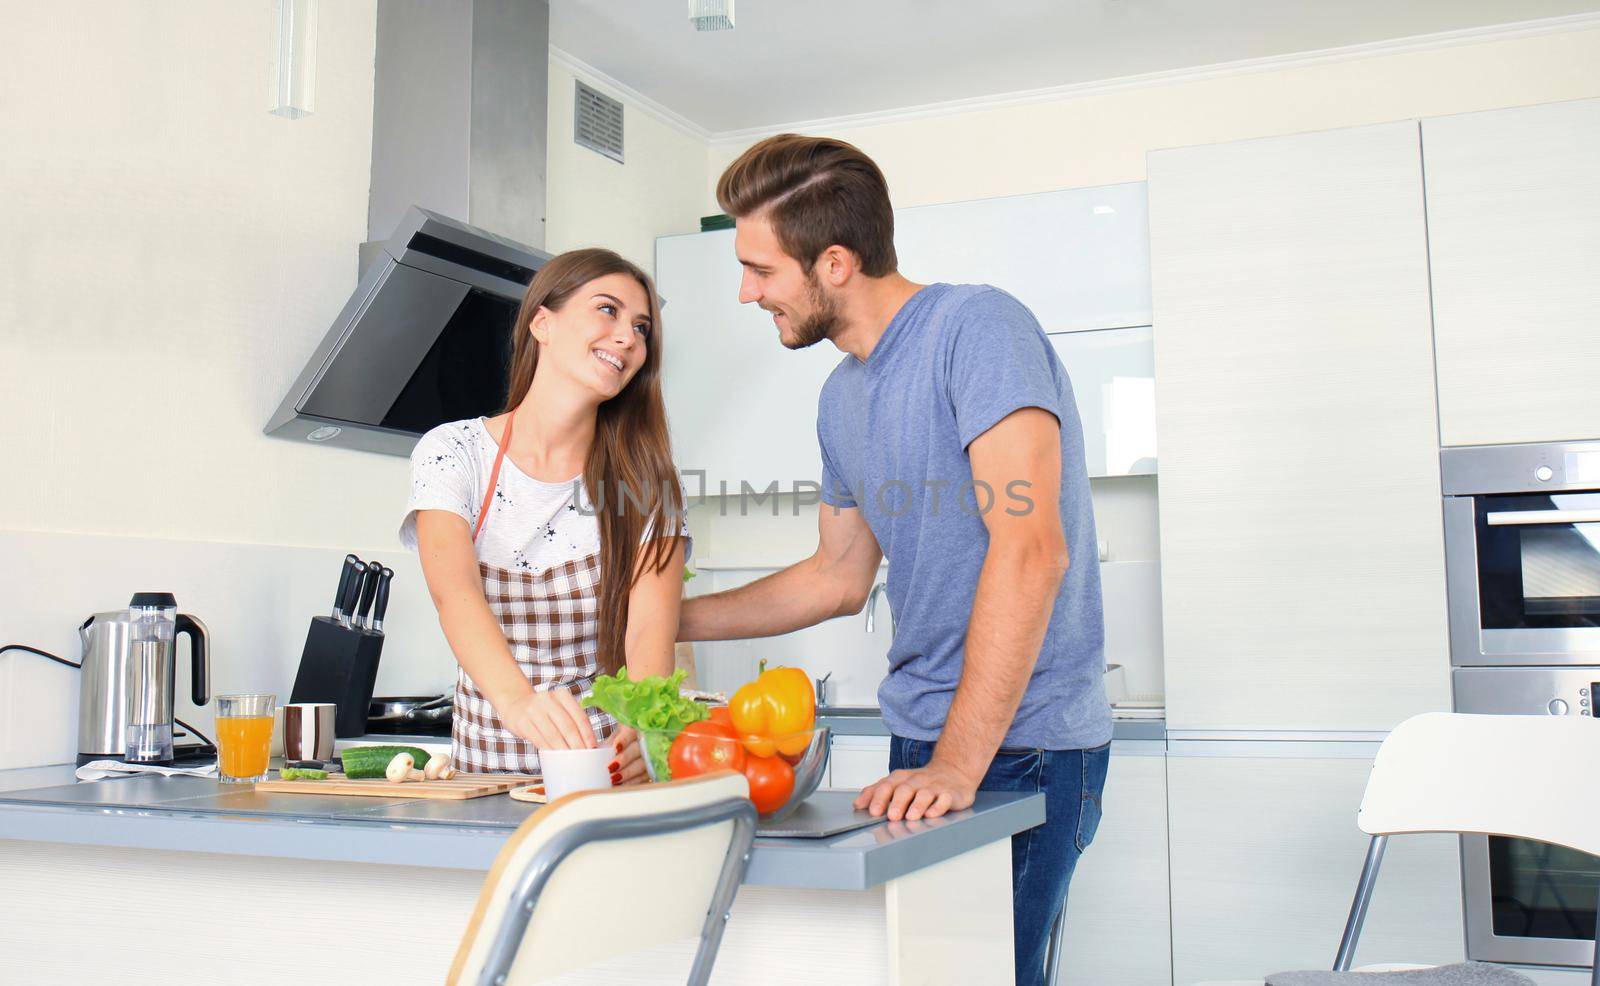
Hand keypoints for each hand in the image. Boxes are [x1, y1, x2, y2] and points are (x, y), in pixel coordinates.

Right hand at [499, 689, 596, 749]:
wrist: (515, 704)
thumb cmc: (543, 711)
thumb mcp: (558, 708)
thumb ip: (571, 720)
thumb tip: (589, 743)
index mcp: (562, 695)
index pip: (579, 716)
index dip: (588, 734)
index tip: (593, 747)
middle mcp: (548, 699)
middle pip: (568, 726)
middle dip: (577, 744)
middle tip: (583, 757)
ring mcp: (533, 709)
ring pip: (553, 734)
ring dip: (564, 749)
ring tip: (571, 760)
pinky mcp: (522, 721)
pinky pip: (538, 739)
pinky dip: (548, 749)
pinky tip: (554, 756)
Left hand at [607, 726, 648, 785]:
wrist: (639, 744)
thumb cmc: (623, 740)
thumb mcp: (616, 737)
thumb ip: (606, 744)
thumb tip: (590, 754)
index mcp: (634, 728)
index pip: (631, 733)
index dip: (624, 740)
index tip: (615, 748)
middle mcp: (646, 741)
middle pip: (637, 750)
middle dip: (624, 759)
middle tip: (610, 768)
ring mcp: (651, 756)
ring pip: (642, 765)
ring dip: (627, 773)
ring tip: (613, 780)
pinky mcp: (651, 769)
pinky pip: (643, 778)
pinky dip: (632, 783)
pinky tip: (620, 786)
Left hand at [854, 758, 979, 820]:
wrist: (953, 771)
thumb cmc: (922, 782)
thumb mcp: (897, 783)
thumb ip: (876, 792)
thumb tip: (858, 804)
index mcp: (902, 779)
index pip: (887, 785)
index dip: (879, 798)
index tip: (873, 811)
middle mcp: (917, 781)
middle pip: (905, 789)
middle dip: (897, 802)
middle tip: (891, 816)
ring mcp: (935, 787)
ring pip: (925, 793)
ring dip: (917, 805)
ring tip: (911, 816)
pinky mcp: (951, 794)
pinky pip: (946, 799)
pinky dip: (939, 806)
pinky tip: (933, 813)